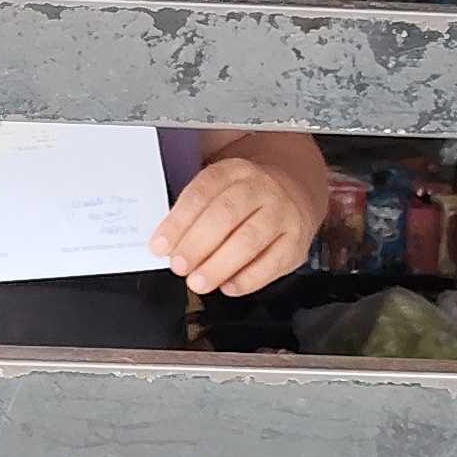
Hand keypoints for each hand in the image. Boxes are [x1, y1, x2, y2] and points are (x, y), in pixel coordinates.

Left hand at [152, 152, 320, 296]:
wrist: (294, 193)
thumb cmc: (246, 198)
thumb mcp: (220, 190)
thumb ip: (194, 213)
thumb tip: (167, 245)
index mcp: (234, 171)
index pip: (201, 193)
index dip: (177, 222)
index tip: (160, 246)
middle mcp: (261, 188)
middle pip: (226, 215)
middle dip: (197, 244)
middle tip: (179, 265)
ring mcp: (282, 214)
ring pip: (249, 240)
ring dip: (219, 265)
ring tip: (198, 281)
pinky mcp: (295, 242)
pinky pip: (271, 263)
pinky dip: (247, 279)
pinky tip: (228, 286)